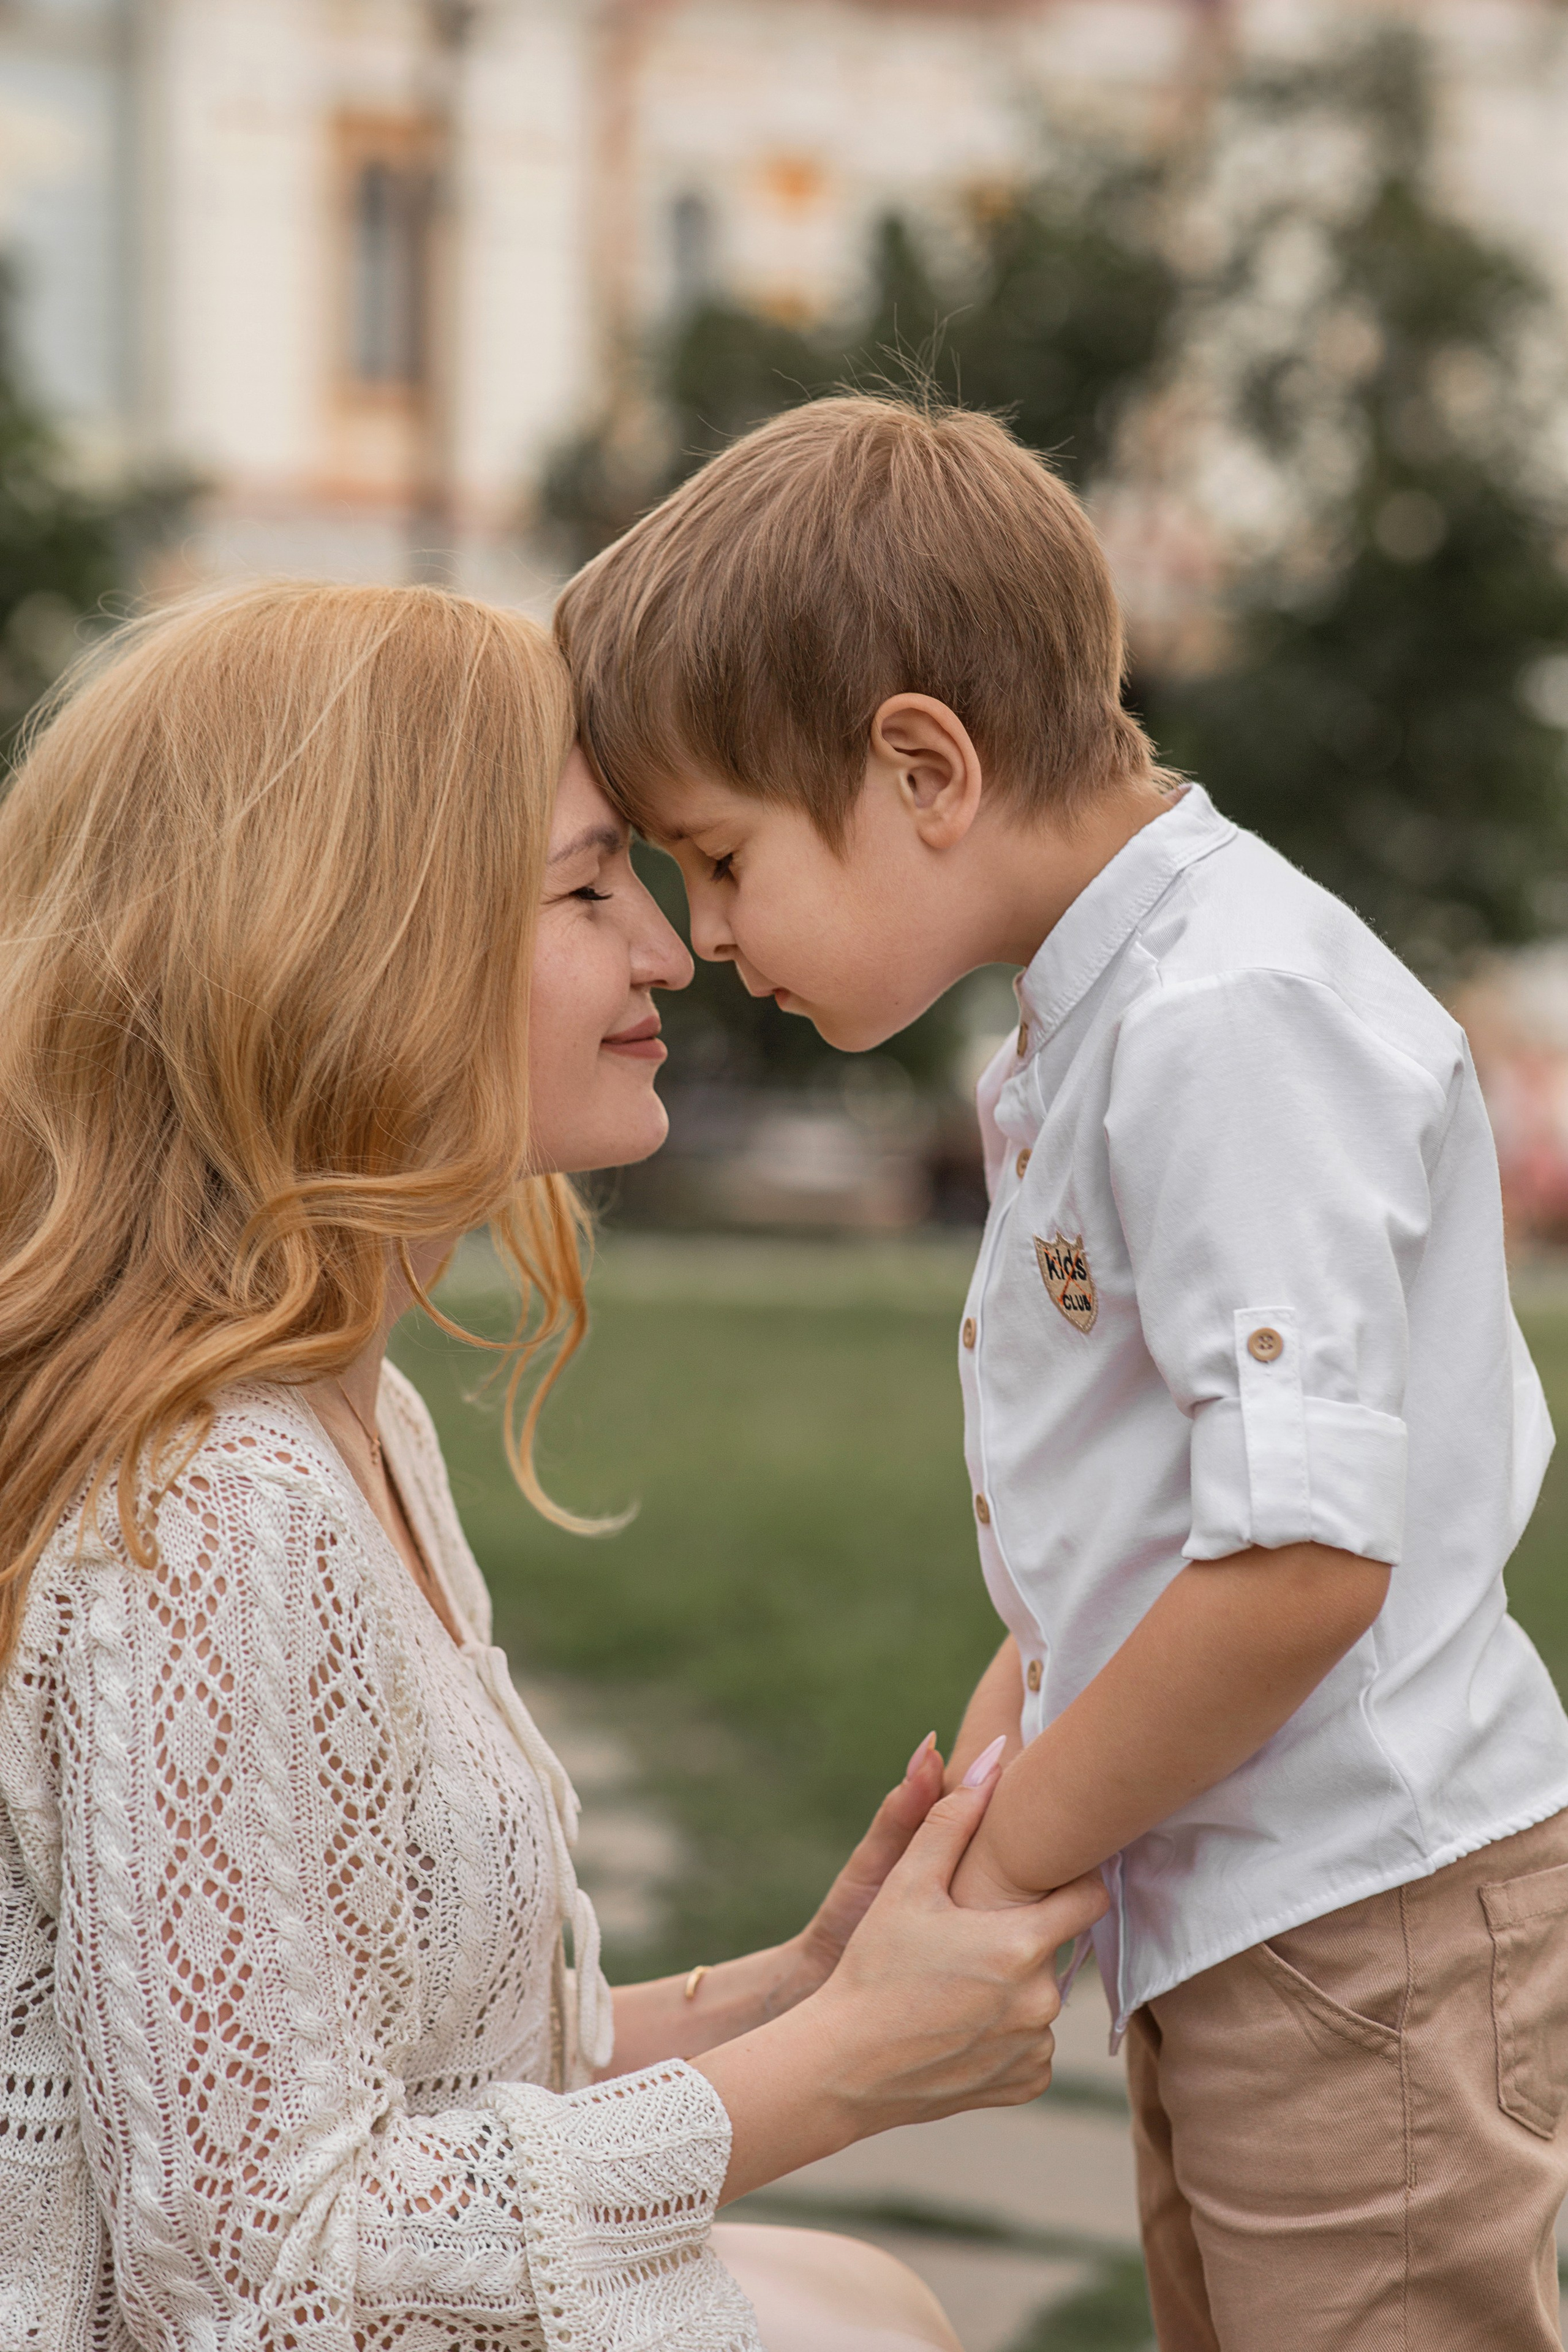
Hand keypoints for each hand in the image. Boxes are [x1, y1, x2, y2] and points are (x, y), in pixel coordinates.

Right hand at [804, 1768, 1108, 2135]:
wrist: (843, 2067)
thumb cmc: (873, 1967)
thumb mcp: (907, 1885)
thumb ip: (953, 1817)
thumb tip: (996, 1757)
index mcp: (1022, 1945)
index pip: (1089, 1897)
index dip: (1070, 1879)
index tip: (1043, 1875)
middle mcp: (1042, 2001)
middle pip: (1056, 1947)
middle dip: (1023, 1936)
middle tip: (970, 1936)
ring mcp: (1035, 2047)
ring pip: (1042, 1995)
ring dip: (1014, 1985)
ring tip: (957, 1983)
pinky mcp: (1025, 2084)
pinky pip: (1032, 2043)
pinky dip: (1006, 2030)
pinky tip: (961, 2022)